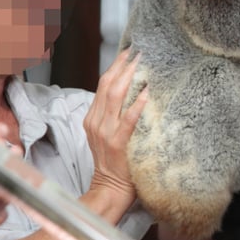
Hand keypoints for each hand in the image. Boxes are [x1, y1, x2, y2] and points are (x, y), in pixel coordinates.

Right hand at [84, 49, 146, 203]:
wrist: (110, 187)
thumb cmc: (114, 161)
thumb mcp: (106, 133)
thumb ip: (113, 115)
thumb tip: (132, 92)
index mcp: (92, 118)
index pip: (102, 85)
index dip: (114, 66)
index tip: (127, 52)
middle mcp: (96, 122)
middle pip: (107, 86)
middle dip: (122, 66)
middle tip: (137, 51)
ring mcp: (105, 132)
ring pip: (115, 97)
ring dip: (129, 77)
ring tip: (142, 63)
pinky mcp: (118, 143)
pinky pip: (128, 119)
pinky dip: (137, 104)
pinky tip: (147, 92)